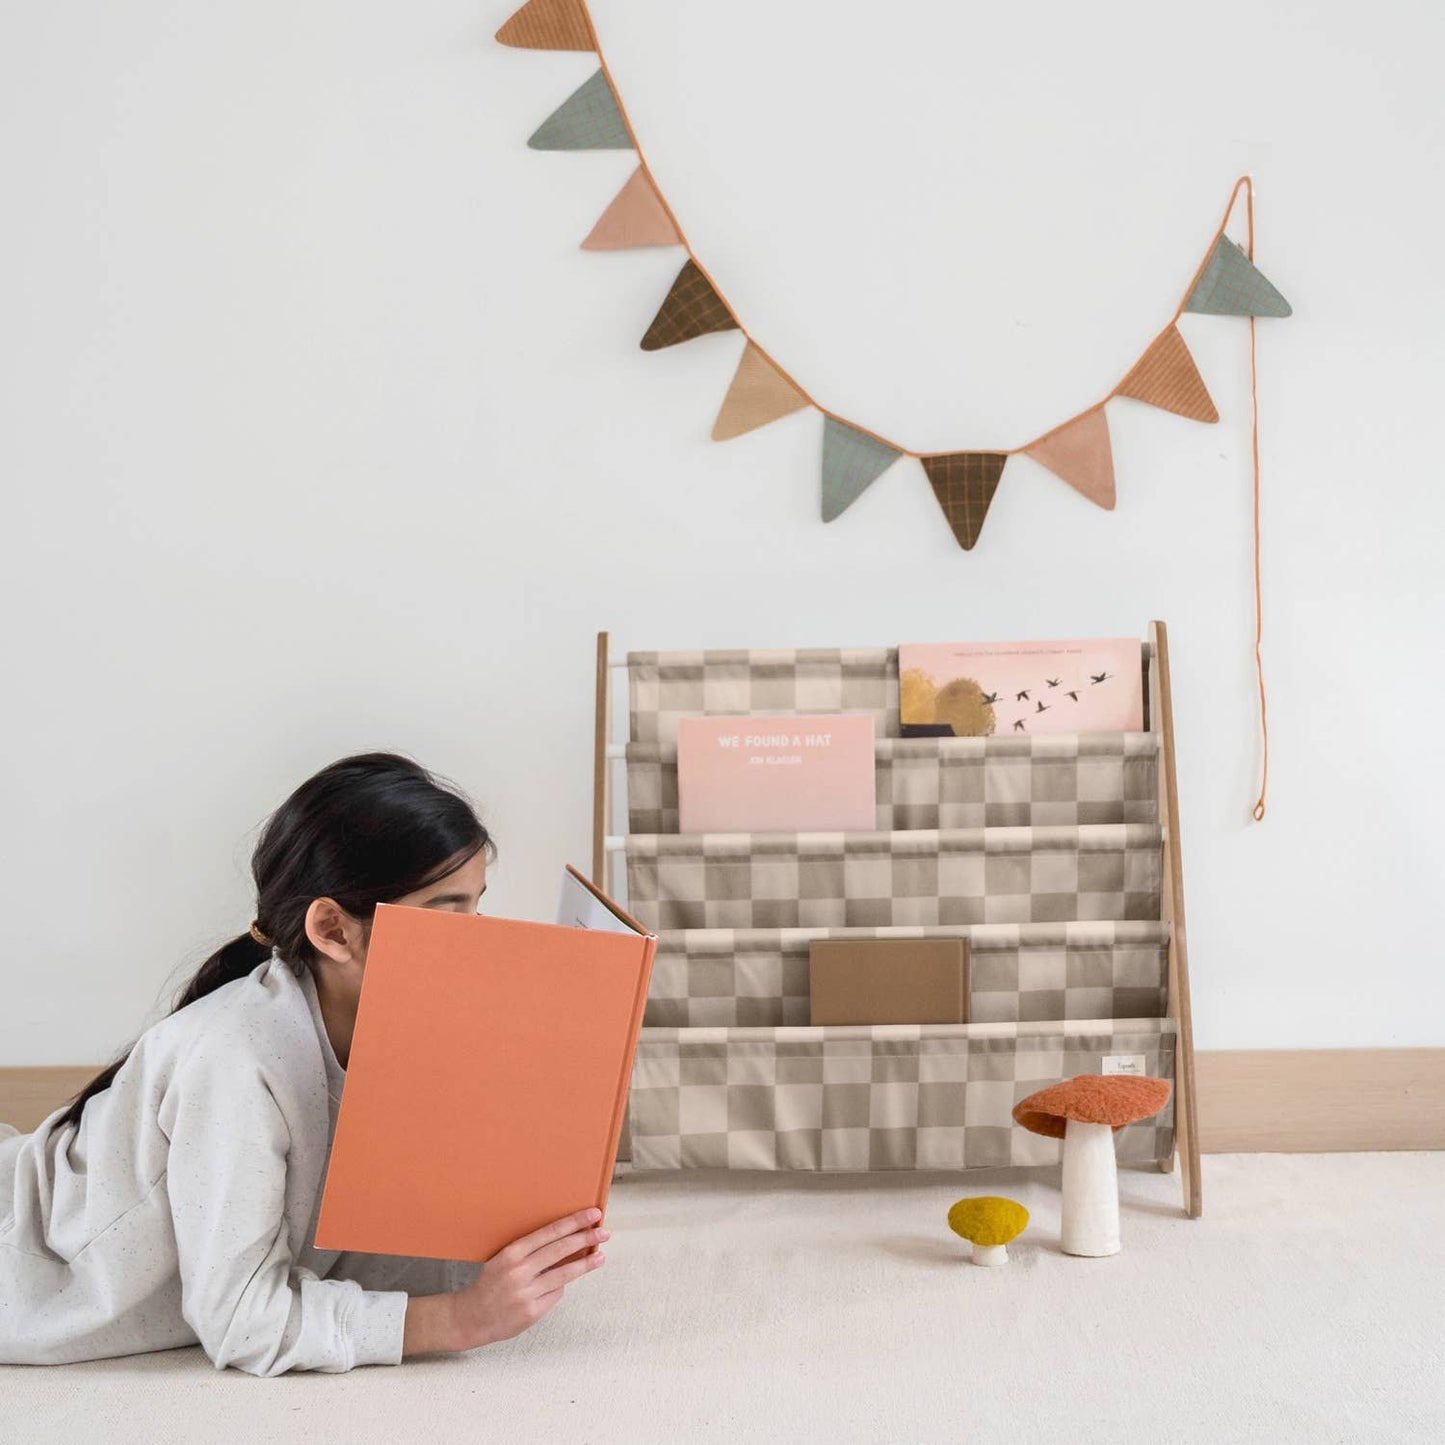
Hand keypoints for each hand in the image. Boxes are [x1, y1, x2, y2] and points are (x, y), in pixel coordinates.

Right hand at [448, 1207, 608, 1350]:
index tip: (591, 1214)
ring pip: (564, 1274)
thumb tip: (565, 1242)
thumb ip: (530, 1252)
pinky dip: (560, 1287)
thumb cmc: (490, 1284)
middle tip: (603, 1231)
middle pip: (561, 1249)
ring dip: (585, 1264)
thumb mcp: (503, 1260)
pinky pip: (555, 1295)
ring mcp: (527, 1293)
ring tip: (600, 1256)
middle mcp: (520, 1271)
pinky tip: (562, 1283)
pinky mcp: (532, 1312)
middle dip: (586, 1238)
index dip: (573, 1222)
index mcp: (512, 1253)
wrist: (470, 1317)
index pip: (550, 1232)